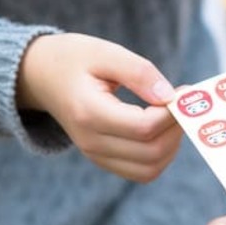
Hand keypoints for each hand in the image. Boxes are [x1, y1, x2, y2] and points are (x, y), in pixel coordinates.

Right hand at [17, 33, 181, 182]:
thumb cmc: (73, 59)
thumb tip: (171, 97)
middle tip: (184, 104)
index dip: (173, 113)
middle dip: (177, 129)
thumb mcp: (105, 52)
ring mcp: (95, 154)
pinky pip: (141, 171)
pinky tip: (161, 128)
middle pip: (151, 152)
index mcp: (89, 113)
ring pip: (150, 168)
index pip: (144, 127)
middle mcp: (91, 141)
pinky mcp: (102, 159)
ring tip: (172, 116)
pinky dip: (160, 155)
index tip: (185, 91)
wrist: (40, 77)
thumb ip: (139, 72)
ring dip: (172, 145)